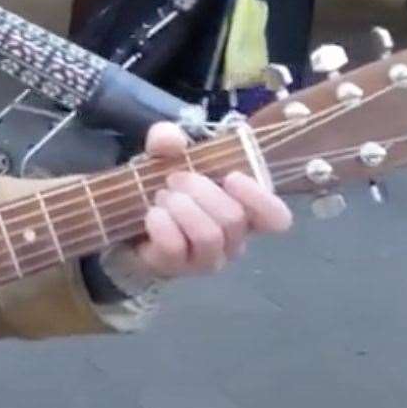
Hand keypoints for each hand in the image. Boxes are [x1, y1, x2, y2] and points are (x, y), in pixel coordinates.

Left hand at [133, 122, 293, 277]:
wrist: (130, 221)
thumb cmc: (165, 189)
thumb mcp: (165, 157)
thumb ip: (167, 140)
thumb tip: (171, 139)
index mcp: (244, 211)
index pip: (276, 218)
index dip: (259, 198)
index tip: (231, 177)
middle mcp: (233, 240)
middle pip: (233, 219)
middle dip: (199, 190)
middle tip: (174, 179)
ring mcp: (206, 258)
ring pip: (208, 235)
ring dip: (181, 207)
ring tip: (162, 197)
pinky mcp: (177, 268)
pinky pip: (175, 247)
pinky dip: (161, 223)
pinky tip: (152, 214)